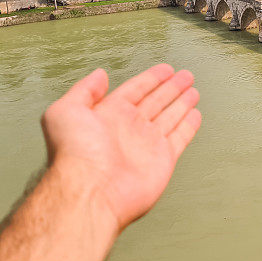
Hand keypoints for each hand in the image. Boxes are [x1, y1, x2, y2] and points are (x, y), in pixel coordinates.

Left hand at [41, 65, 200, 231]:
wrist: (92, 191)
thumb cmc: (75, 152)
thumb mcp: (66, 111)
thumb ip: (84, 90)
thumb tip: (100, 75)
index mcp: (109, 114)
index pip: (135, 90)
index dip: (151, 79)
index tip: (166, 69)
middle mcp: (129, 128)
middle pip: (156, 101)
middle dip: (171, 88)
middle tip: (186, 76)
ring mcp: (147, 145)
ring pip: (170, 117)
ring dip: (182, 103)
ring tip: (193, 91)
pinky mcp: (163, 161)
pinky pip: (180, 138)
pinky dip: (188, 126)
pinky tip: (195, 115)